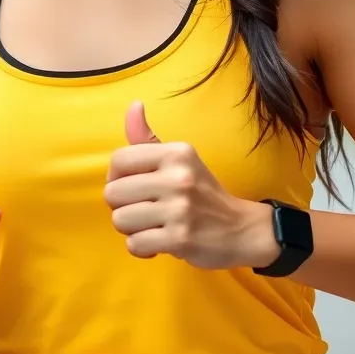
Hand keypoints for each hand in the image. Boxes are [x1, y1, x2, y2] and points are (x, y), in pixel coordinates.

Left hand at [103, 101, 278, 269]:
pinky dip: (142, 248)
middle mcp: (178, 176)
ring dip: (132, 229)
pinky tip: (159, 241)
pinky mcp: (180, 239)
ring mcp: (180, 209)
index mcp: (176, 153)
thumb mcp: (180, 159)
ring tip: (153, 226)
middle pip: (113, 193)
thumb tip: (133, 104)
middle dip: (122, 207)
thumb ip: (148, 138)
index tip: (132, 187)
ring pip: (120, 220)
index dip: (116, 178)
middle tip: (144, 210)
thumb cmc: (201, 192)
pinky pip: (134, 244)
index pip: (119, 160)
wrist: (241, 228)